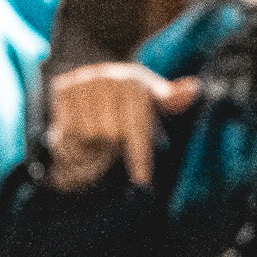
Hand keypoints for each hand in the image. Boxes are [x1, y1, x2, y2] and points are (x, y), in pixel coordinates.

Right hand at [43, 63, 200, 190]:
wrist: (95, 75)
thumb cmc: (131, 97)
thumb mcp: (154, 99)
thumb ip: (173, 99)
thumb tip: (194, 87)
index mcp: (134, 82)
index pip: (137, 128)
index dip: (139, 156)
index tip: (141, 180)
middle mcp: (108, 77)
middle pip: (111, 134)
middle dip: (113, 143)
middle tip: (112, 138)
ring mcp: (83, 81)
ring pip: (89, 133)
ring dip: (93, 140)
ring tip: (97, 131)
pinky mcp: (62, 88)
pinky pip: (68, 129)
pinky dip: (74, 136)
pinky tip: (81, 126)